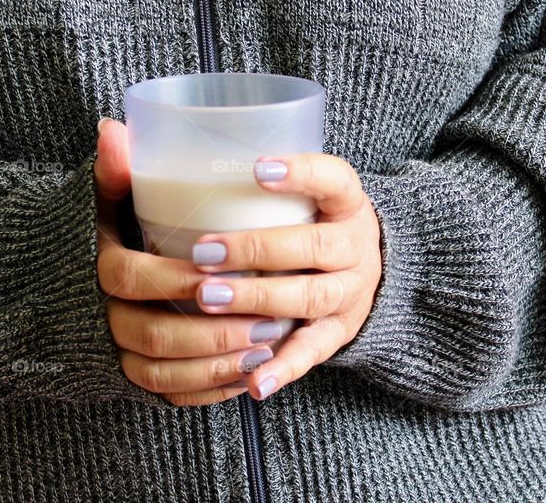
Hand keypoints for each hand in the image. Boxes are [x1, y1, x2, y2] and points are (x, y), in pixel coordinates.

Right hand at [94, 118, 284, 405]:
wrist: (84, 280)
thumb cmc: (113, 231)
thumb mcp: (110, 198)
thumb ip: (115, 169)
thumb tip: (113, 128)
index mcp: (98, 269)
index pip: (127, 279)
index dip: (171, 278)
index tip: (216, 271)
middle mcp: (105, 317)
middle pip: (152, 336)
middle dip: (212, 331)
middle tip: (265, 317)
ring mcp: (120, 353)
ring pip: (162, 373)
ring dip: (217, 365)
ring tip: (266, 347)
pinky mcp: (138, 376)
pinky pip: (168, 395)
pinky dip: (208, 390)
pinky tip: (247, 376)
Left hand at [190, 153, 382, 400]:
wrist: (371, 269)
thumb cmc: (317, 223)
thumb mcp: (310, 195)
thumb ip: (264, 185)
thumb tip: (173, 164)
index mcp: (347, 204)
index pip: (334, 179)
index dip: (301, 173)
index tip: (258, 168)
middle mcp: (356, 248)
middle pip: (314, 246)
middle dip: (256, 249)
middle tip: (204, 252)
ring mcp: (350, 294)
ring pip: (309, 298)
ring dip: (257, 299)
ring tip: (209, 298)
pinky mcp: (339, 334)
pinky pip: (311, 352)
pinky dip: (282, 367)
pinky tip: (254, 381)